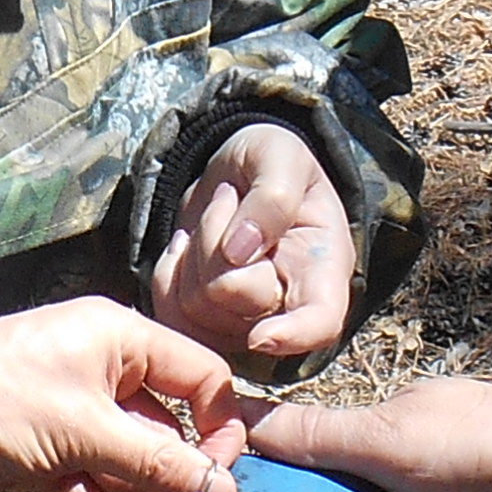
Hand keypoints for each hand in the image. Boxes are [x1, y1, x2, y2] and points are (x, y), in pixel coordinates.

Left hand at [0, 306, 244, 491]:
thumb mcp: (87, 431)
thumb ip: (158, 464)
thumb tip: (219, 490)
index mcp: (120, 342)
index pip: (199, 381)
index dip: (218, 432)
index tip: (222, 480)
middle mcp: (103, 375)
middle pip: (166, 440)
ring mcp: (76, 418)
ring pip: (132, 474)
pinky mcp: (49, 456)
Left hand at [150, 129, 353, 365]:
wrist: (234, 175)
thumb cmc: (269, 162)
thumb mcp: (281, 154)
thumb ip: (273, 196)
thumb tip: (238, 251)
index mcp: (323, 268)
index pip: (321, 324)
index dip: (294, 337)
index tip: (260, 335)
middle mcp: (287, 305)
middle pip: (236, 299)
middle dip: (218, 239)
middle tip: (231, 198)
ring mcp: (244, 321)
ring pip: (198, 304)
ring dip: (194, 249)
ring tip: (216, 218)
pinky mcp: (206, 324)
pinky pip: (172, 315)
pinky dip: (168, 275)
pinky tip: (186, 247)